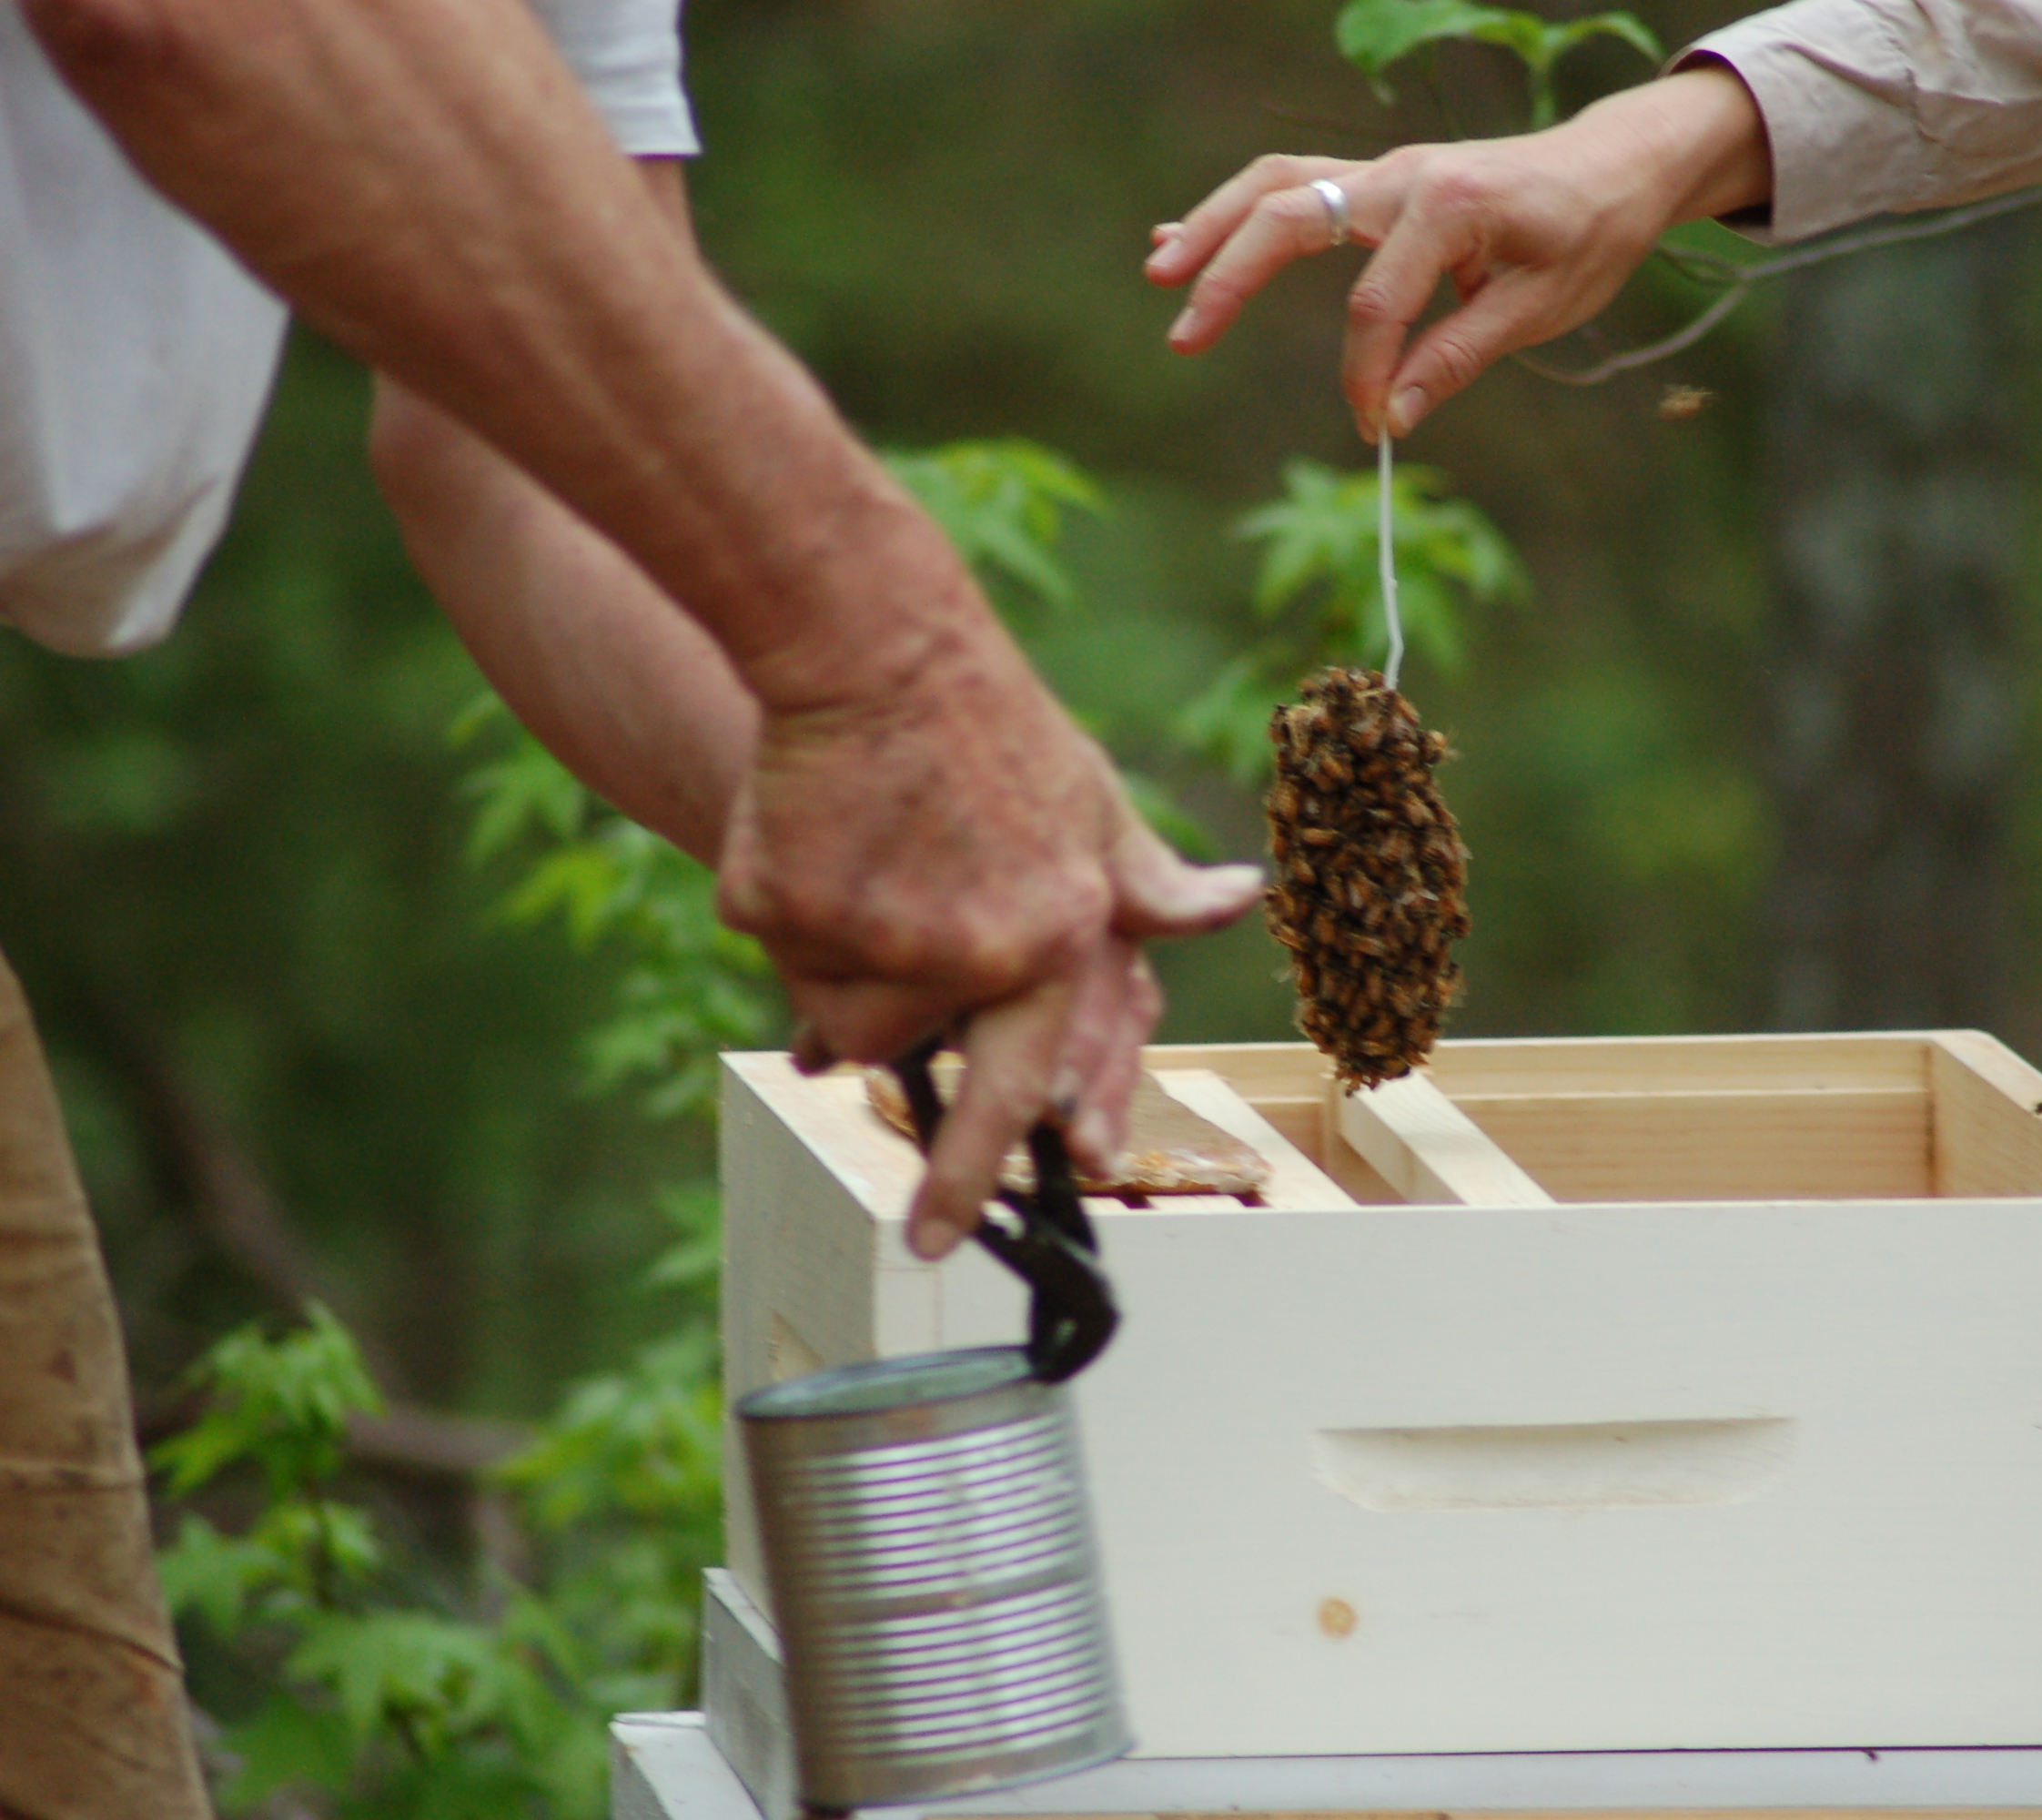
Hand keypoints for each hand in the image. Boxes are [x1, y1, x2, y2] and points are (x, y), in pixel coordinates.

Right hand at [717, 607, 1260, 1253]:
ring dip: (841, 975)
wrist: (875, 650)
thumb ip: (1146, 883)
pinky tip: (818, 850)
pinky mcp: (788, 913)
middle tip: (921, 1227)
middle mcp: (977, 950)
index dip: (989, 1169)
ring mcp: (878, 936)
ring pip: (842, 1014)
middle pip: (909, 1056)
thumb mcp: (1090, 807)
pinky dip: (787, 921)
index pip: (1033, 1082)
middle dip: (910, 1122)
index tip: (945, 1238)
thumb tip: (1232, 900)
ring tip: (870, 881)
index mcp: (1059, 936)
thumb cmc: (994, 730)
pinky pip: (780, 957)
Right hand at [1147, 66, 1769, 441]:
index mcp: (1448, 205)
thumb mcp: (1539, 308)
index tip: (1375, 427)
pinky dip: (1236, 213)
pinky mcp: (1375, 183)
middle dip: (1230, 275)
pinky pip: (1291, 187)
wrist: (1616, 164)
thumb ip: (1457, 357)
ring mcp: (1384, 171)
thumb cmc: (1588, 234)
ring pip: (1276, 185)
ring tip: (1160, 273)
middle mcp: (1402, 175)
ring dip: (1212, 227)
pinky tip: (1183, 239)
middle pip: (1290, 213)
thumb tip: (1390, 417)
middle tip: (1183, 335)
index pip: (1376, 302)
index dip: (1366, 374)